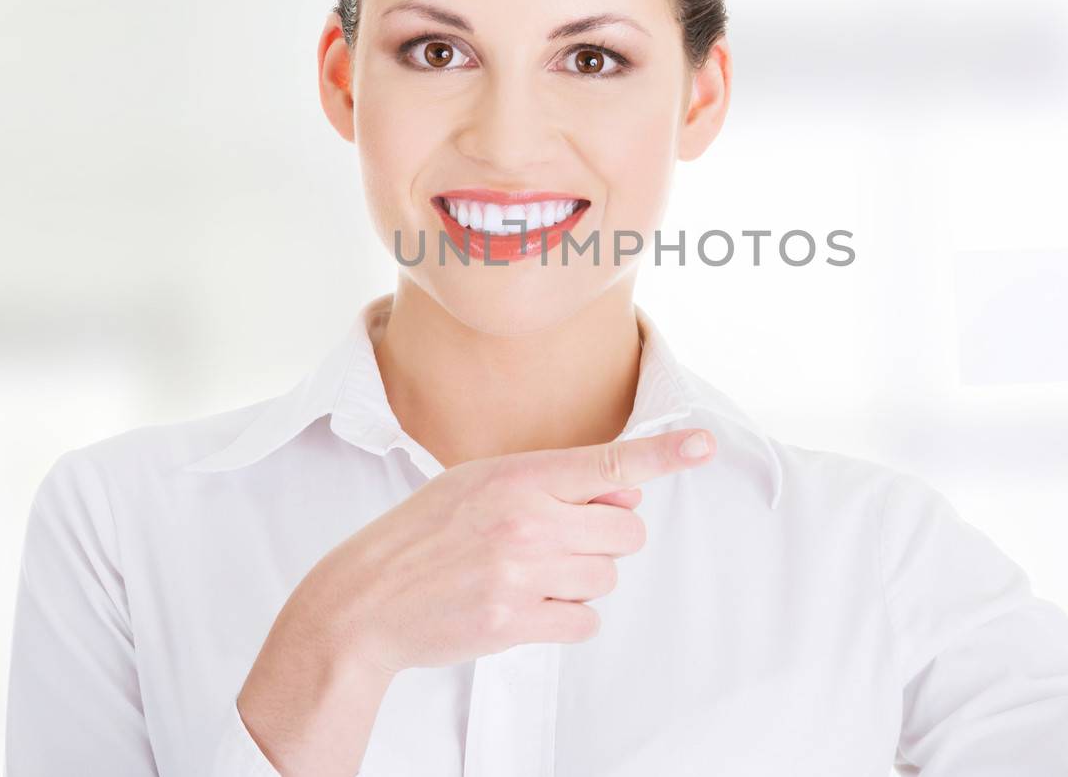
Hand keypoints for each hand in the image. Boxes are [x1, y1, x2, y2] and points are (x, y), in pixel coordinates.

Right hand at [238, 426, 717, 774]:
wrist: (364, 601)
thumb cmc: (421, 536)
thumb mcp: (477, 484)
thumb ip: (550, 485)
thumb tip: (624, 499)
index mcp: (517, 476)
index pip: (608, 463)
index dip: (663, 455)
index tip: (703, 445)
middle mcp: (526, 521)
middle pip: (625, 534)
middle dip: (603, 540)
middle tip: (554, 542)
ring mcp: (522, 574)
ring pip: (606, 579)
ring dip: (581, 580)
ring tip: (527, 574)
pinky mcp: (516, 621)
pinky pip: (585, 621)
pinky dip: (566, 617)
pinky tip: (525, 605)